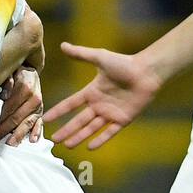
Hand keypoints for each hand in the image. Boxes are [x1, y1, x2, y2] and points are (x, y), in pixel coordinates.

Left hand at [0, 66, 42, 145]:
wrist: (30, 72)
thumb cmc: (16, 74)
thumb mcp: (10, 72)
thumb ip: (7, 81)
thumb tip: (5, 94)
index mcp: (25, 87)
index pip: (10, 106)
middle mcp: (34, 98)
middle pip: (17, 117)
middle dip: (4, 129)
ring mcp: (38, 106)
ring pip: (27, 123)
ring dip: (18, 134)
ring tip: (10, 143)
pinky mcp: (41, 112)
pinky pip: (39, 123)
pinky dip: (36, 132)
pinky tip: (32, 140)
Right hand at [45, 43, 161, 148]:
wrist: (146, 71)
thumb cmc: (124, 63)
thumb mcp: (99, 57)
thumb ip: (81, 54)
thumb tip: (62, 45)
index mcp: (92, 92)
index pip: (71, 104)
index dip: (59, 111)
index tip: (45, 119)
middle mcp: (99, 105)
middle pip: (79, 120)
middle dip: (67, 130)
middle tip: (54, 140)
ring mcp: (111, 113)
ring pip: (92, 128)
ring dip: (80, 136)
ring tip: (68, 146)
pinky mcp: (123, 119)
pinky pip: (110, 132)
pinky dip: (100, 140)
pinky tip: (90, 147)